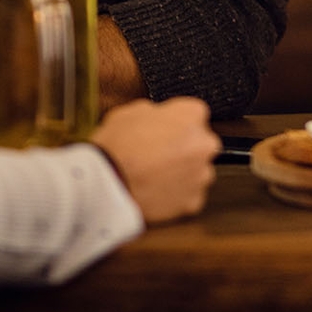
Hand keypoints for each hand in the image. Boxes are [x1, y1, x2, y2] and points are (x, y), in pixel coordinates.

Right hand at [90, 97, 218, 224]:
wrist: (106, 182)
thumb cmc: (116, 145)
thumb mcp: (130, 111)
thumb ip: (154, 112)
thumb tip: (155, 117)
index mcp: (192, 113)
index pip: (194, 114)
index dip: (175, 124)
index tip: (164, 132)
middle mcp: (204, 143)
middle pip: (200, 143)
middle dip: (183, 149)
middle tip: (158, 156)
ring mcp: (201, 174)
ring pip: (196, 171)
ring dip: (181, 173)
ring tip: (154, 176)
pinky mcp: (193, 200)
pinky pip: (189, 196)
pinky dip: (176, 196)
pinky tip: (156, 192)